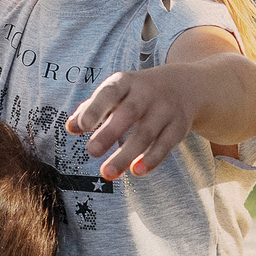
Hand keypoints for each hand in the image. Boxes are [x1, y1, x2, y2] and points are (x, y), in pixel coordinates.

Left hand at [67, 68, 203, 179]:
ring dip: (126, 154)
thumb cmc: (137, 93)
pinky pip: (165, 145)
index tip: (83, 126)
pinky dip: (151, 159)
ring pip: (146, 133)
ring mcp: (165, 109)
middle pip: (129, 113)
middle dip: (110, 133)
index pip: (109, 93)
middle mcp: (146, 94)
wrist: (185, 85)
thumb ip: (91, 109)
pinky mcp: (179, 127)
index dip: (96, 108)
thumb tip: (70, 128)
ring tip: (108, 173)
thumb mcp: (116, 93)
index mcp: (125, 82)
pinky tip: (136, 172)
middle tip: (92, 152)